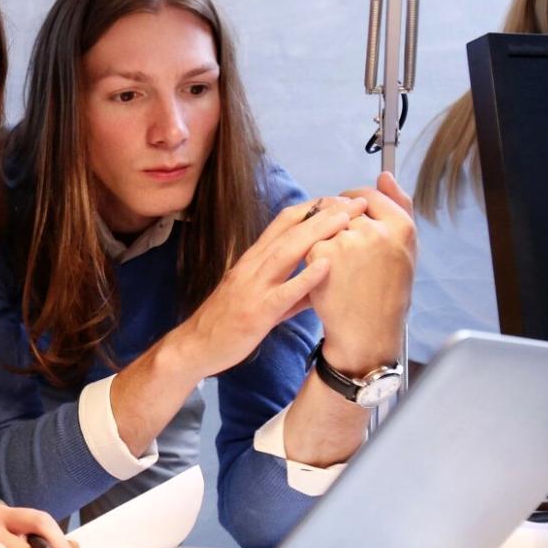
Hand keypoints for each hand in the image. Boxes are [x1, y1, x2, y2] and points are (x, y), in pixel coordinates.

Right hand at [172, 194, 365, 373]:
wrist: (194, 347)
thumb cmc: (227, 324)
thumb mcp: (261, 299)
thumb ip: (293, 291)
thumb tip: (323, 284)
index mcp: (252, 261)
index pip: (283, 224)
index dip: (312, 208)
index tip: (339, 200)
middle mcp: (251, 267)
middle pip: (289, 231)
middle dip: (323, 213)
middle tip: (354, 201)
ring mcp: (252, 288)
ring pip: (286, 253)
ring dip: (317, 233)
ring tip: (346, 220)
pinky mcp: (256, 312)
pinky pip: (283, 293)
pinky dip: (305, 278)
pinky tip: (326, 265)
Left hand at [308, 172, 415, 373]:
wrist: (366, 332)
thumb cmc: (386, 293)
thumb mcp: (403, 250)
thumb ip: (397, 207)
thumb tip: (384, 174)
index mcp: (403, 227)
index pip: (369, 195)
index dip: (353, 204)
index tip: (347, 217)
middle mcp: (378, 230)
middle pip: (344, 210)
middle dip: (338, 225)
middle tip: (345, 255)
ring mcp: (349, 240)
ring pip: (326, 225)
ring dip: (324, 239)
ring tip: (338, 266)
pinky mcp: (324, 252)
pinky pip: (311, 241)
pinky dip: (312, 255)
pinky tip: (325, 274)